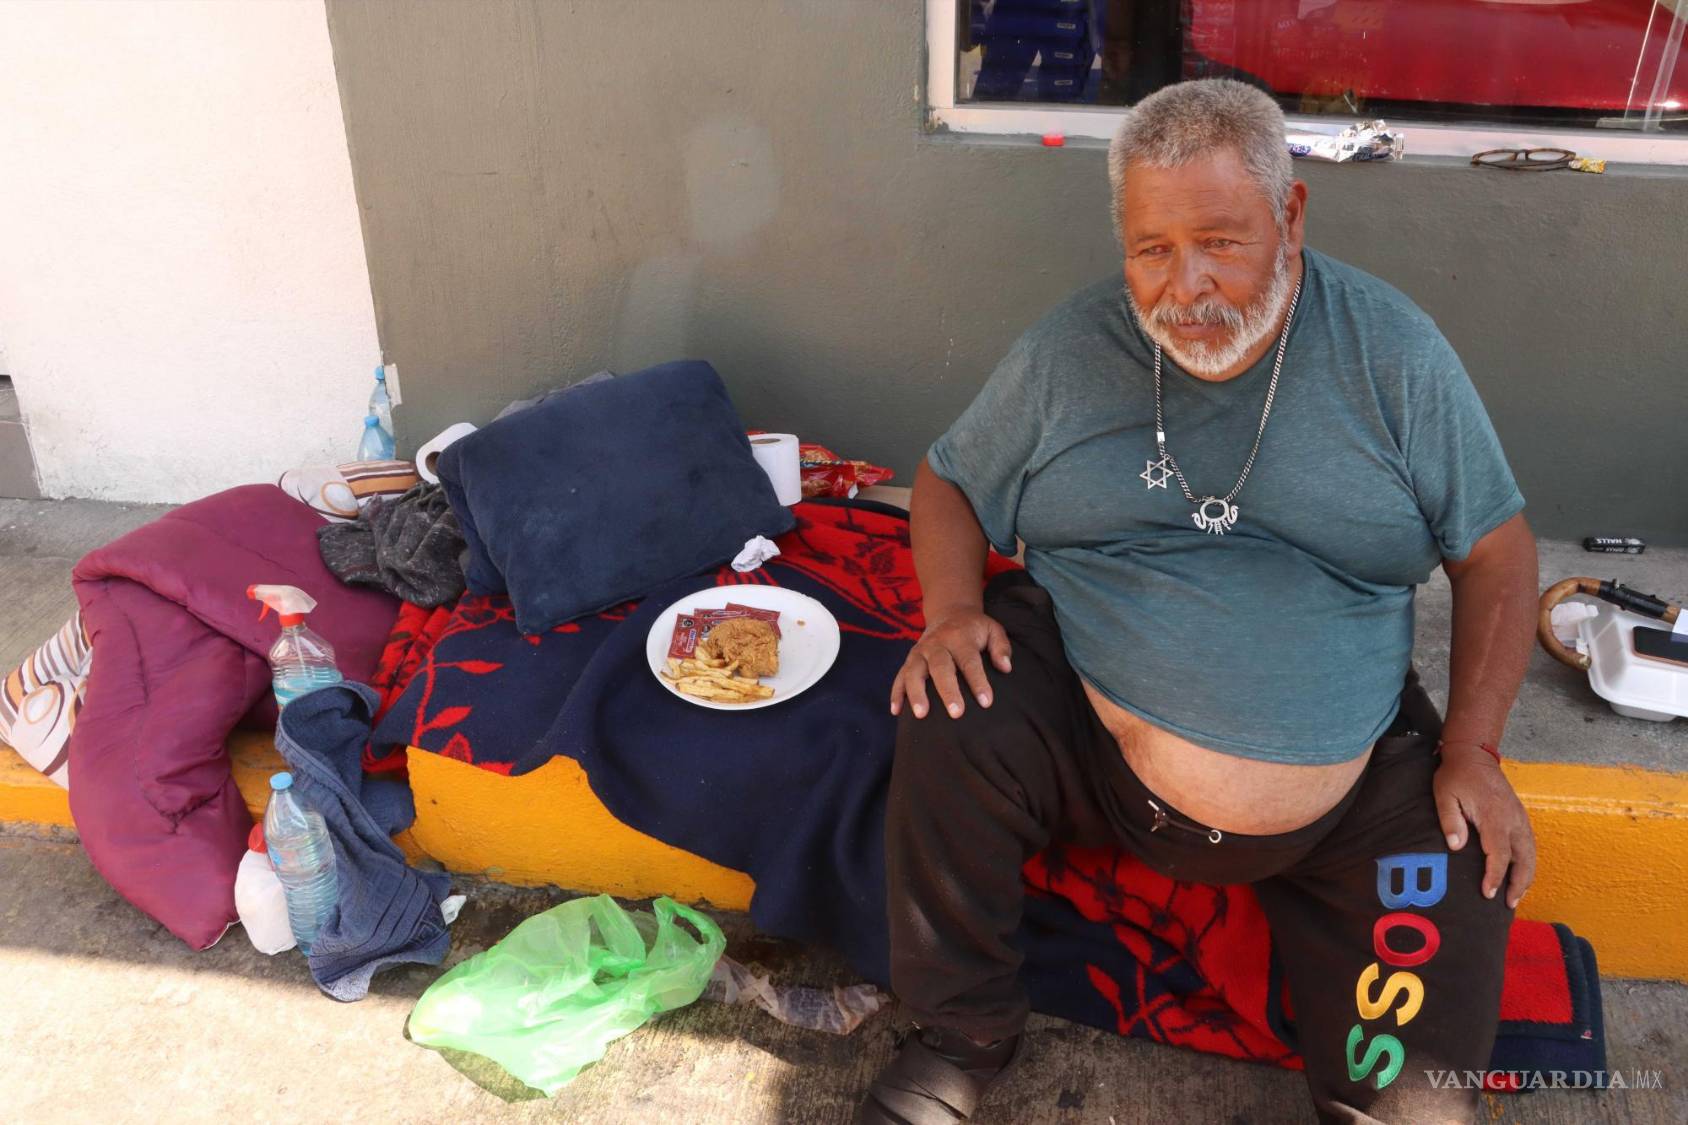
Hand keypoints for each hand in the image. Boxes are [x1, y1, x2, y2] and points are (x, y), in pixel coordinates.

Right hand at [889, 607, 1012, 719]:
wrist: (949, 612)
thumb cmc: (974, 628)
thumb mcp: (993, 629)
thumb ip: (1001, 647)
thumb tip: (1005, 668)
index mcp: (959, 637)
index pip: (969, 661)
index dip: (978, 682)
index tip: (986, 702)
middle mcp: (937, 644)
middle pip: (940, 668)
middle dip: (947, 691)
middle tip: (956, 713)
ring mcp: (920, 652)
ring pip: (914, 672)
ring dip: (916, 693)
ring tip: (921, 715)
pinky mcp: (909, 660)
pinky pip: (899, 676)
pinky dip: (896, 693)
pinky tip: (896, 711)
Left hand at [1433, 744, 1536, 908]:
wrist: (1474, 755)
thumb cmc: (1456, 776)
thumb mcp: (1444, 794)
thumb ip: (1450, 820)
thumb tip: (1456, 847)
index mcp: (1495, 816)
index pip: (1499, 854)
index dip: (1495, 876)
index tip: (1489, 894)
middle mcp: (1513, 819)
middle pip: (1524, 859)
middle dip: (1518, 884)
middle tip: (1509, 905)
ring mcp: (1519, 818)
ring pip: (1531, 853)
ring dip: (1526, 876)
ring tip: (1516, 896)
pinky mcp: (1520, 817)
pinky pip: (1530, 845)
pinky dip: (1528, 863)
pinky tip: (1520, 875)